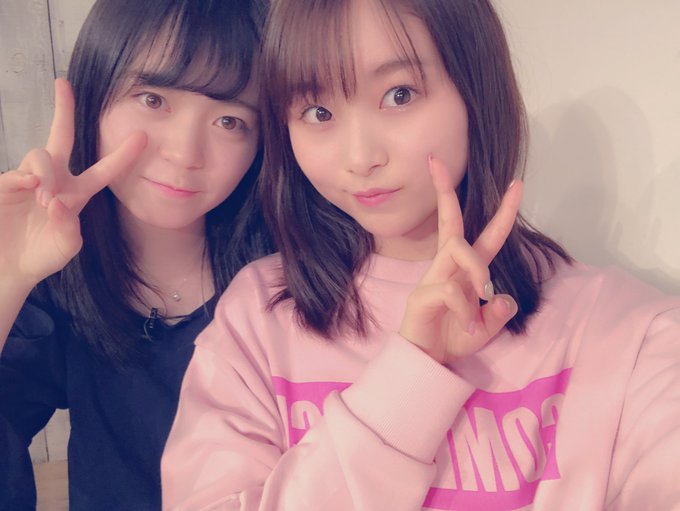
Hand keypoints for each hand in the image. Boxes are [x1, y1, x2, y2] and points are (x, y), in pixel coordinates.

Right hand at [0, 78, 145, 285]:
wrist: (9, 268)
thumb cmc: (42, 256)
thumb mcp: (66, 246)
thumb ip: (70, 226)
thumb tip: (59, 201)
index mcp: (77, 193)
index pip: (104, 170)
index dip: (122, 155)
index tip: (143, 136)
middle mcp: (54, 180)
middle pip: (60, 136)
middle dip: (63, 109)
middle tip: (63, 83)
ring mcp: (28, 180)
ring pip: (40, 155)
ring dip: (47, 174)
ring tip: (48, 200)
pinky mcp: (6, 185)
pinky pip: (18, 173)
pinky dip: (27, 180)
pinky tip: (34, 191)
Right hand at [398, 156, 521, 364]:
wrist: (426, 363)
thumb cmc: (452, 340)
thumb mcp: (485, 329)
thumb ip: (497, 314)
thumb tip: (503, 298)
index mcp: (465, 272)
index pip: (485, 236)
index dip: (502, 211)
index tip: (516, 184)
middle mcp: (447, 268)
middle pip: (451, 223)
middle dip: (444, 191)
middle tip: (436, 161)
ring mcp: (433, 279)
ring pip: (458, 249)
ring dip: (478, 270)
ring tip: (480, 303)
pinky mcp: (423, 295)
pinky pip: (453, 291)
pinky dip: (467, 309)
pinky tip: (469, 326)